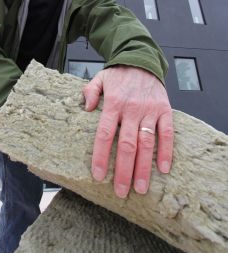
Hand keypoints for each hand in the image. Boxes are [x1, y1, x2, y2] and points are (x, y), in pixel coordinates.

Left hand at [83, 65, 173, 197]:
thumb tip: (85, 108)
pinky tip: (163, 169)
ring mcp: (149, 111)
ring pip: (146, 143)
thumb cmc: (119, 74)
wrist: (143, 60)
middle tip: (121, 191)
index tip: (99, 176)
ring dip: (144, 167)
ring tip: (141, 188)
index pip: (104, 134)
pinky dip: (166, 151)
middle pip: (126, 144)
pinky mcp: (164, 110)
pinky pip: (167, 133)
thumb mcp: (99, 78)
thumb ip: (90, 92)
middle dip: (123, 170)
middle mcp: (131, 109)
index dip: (101, 156)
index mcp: (113, 104)